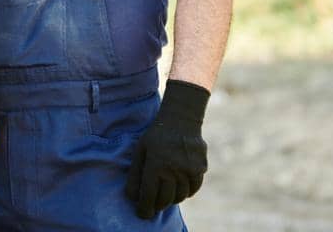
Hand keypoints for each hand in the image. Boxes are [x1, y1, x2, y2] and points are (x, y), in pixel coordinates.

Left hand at [126, 80, 209, 218]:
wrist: (181, 120)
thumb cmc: (156, 136)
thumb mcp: (140, 151)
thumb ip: (135, 175)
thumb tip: (132, 197)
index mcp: (156, 165)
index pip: (149, 197)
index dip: (144, 209)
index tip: (142, 213)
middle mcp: (173, 169)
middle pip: (165, 200)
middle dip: (157, 205)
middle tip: (153, 204)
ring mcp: (189, 169)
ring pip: (180, 197)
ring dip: (171, 199)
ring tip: (165, 192)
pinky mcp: (200, 168)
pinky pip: (193, 189)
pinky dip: (185, 192)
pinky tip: (178, 186)